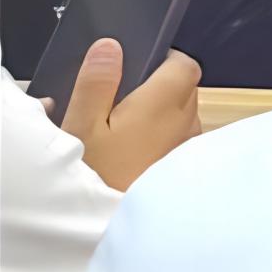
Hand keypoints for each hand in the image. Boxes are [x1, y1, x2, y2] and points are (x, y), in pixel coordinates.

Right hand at [59, 40, 198, 192]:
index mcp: (165, 103)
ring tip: (124, 127)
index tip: (139, 66)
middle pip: (186, 89)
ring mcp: (188, 146)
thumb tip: (111, 46)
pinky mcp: (183, 167)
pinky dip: (162, 137)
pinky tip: (134, 149)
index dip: (166, 60)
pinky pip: (179, 139)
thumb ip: (98, 82)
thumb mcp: (83, 124)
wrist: (108, 225)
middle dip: (160, 86)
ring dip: (162, 113)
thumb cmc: (97, 172)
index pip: (186, 66)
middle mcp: (186, 121)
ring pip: (184, 115)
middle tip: (123, 99)